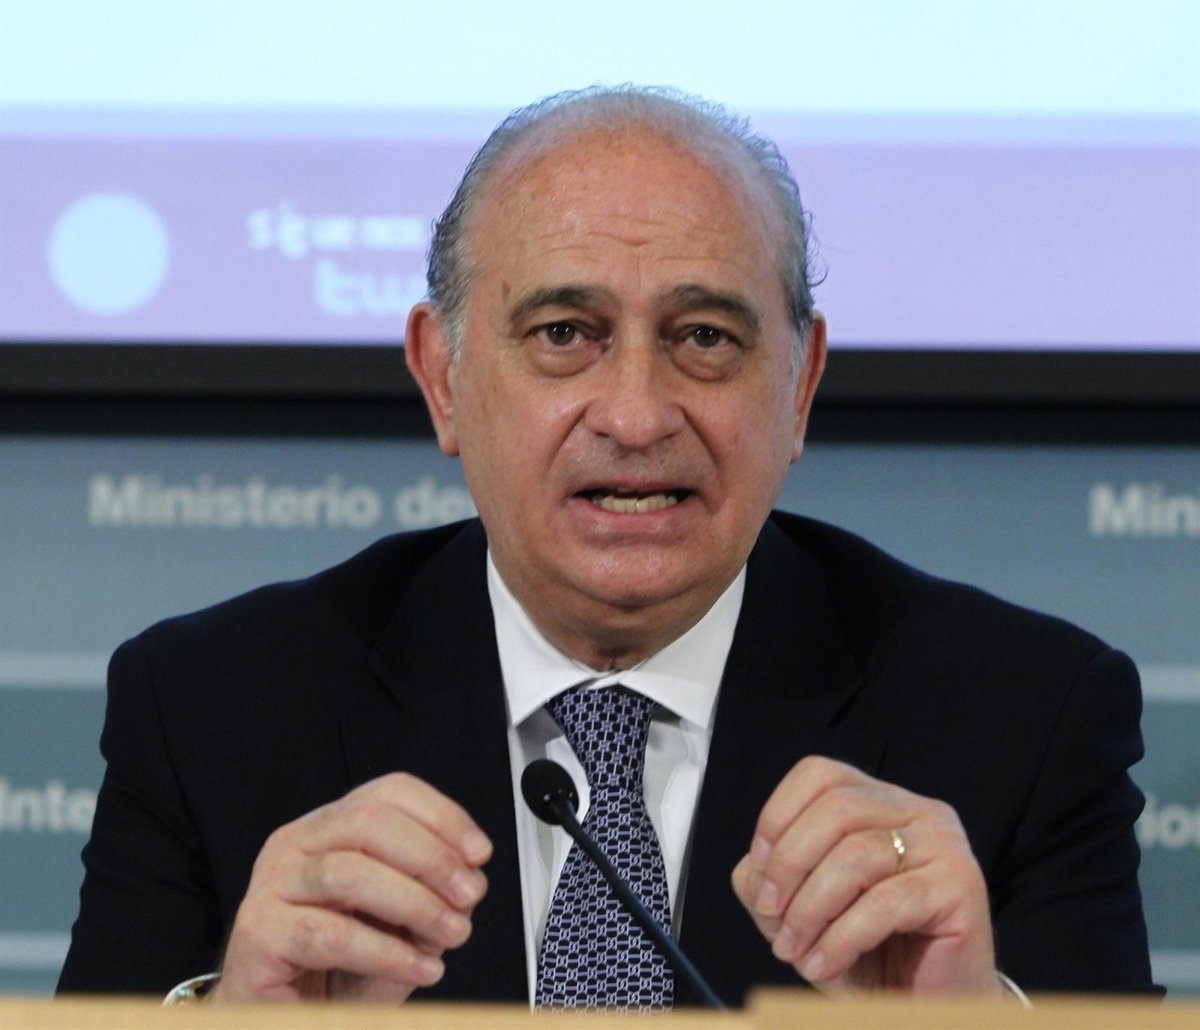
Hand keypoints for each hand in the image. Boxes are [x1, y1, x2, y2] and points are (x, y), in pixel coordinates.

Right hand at [212, 773, 491, 1002]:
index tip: (479, 851)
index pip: (389, 793)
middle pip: (369, 822)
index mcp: (330, 827)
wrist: (286, 1019)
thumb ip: (431, 890)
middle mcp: (296, 844)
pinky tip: (419, 968)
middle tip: (469, 895)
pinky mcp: (259, 934)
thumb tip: (469, 877)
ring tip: (450, 934)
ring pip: (351, 873)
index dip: (441, 816)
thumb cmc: (340, 968)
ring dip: (415, 903)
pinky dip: (387, 953)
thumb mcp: (399, 920)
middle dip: (431, 857)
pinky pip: (332, 935)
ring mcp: (271, 885)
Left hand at [731, 756, 1000, 995]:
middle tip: (771, 915)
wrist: (926, 1005)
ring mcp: (944, 844)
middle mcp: (916, 810)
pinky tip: (824, 964)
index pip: (819, 774)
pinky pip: (885, 903)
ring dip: (811, 909)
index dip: (779, 816)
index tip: (760, 868)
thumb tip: (755, 869)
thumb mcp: (802, 908)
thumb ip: (770, 877)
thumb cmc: (867, 953)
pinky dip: (841, 938)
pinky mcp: (960, 885)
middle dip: (790, 865)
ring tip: (794, 949)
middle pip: (836, 808)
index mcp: (878, 801)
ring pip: (857, 856)